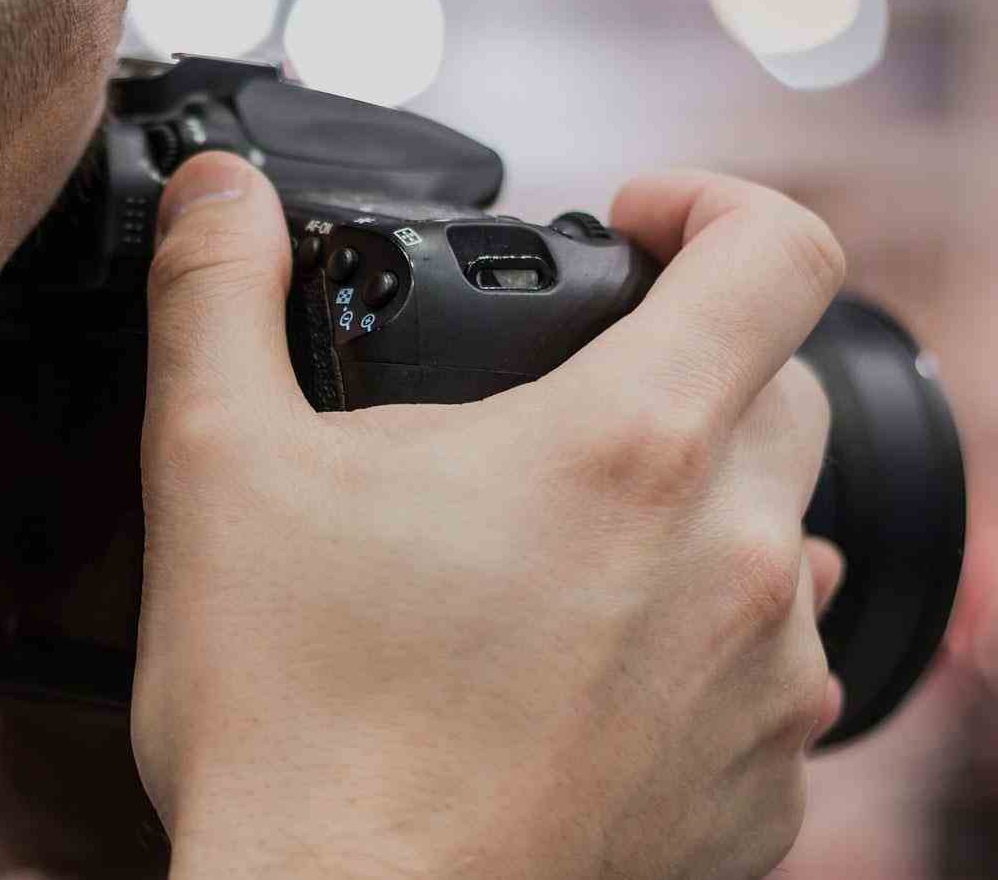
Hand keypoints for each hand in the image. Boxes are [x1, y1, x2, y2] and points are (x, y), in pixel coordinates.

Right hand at [133, 152, 846, 878]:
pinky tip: (580, 690)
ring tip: (553, 569)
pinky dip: (693, 661)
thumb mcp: (219, 471)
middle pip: (776, 396)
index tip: (639, 228)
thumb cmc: (294, 720)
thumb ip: (219, 299)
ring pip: (776, 546)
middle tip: (555, 420)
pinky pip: (763, 686)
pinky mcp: (759, 798)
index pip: (779, 254)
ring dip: (688, 527)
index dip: (716, 207)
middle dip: (683, 373)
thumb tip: (219, 198)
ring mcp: (764, 689)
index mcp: (630, 447)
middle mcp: (735, 559)